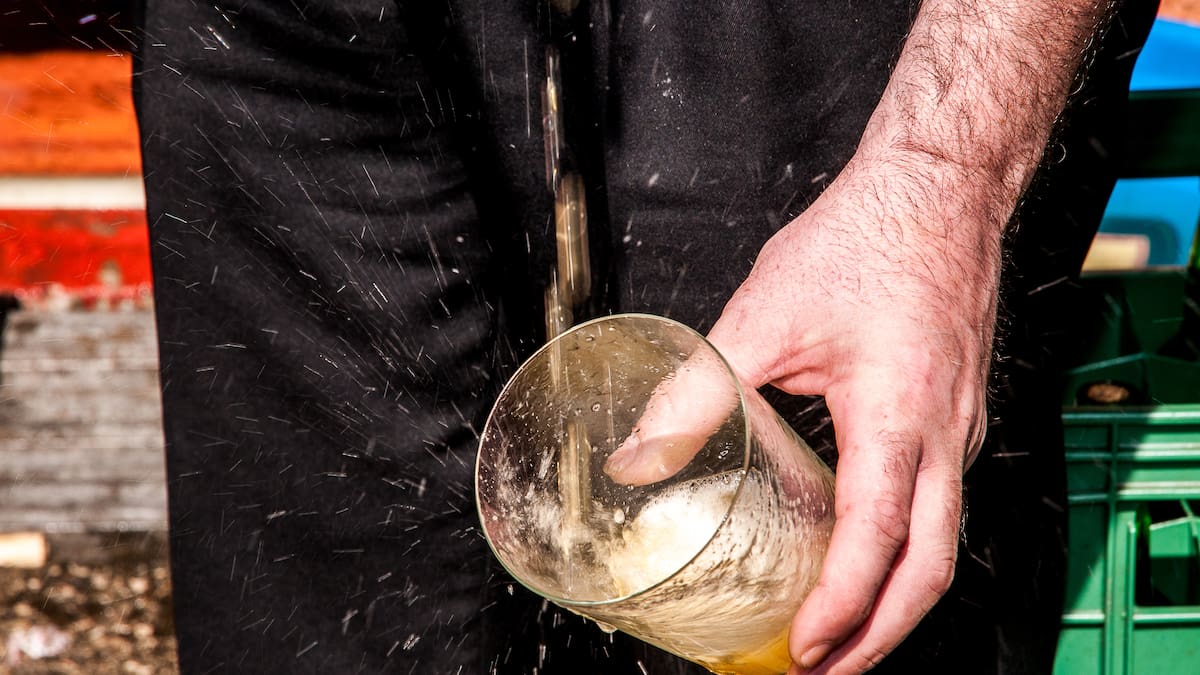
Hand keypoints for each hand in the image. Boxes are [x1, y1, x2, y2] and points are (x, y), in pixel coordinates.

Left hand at [704, 150, 996, 673]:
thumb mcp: (763, 317)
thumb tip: (638, 456)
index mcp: (899, 413)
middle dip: (881, 637)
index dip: (844, 605)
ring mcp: (958, 429)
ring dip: (893, 604)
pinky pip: (940, 507)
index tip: (804, 649)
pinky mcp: (954, 418)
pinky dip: (902, 554)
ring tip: (837, 637)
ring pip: (943, 544)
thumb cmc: (863, 240)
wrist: (939, 190)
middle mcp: (942, 434)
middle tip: (822, 671)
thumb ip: (697, 391)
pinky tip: (856, 559)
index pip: (880, 536)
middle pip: (933, 568)